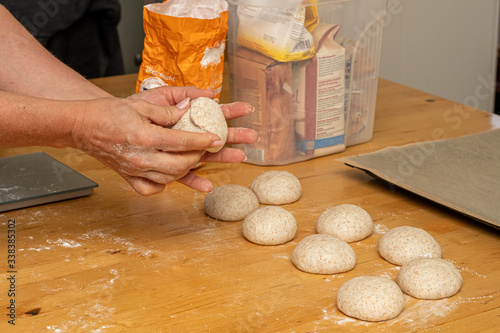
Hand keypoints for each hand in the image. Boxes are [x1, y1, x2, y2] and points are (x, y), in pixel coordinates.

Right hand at [72, 86, 257, 195]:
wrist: (81, 126)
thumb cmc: (108, 113)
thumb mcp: (140, 104)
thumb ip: (167, 110)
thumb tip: (189, 108)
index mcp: (145, 137)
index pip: (183, 142)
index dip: (203, 140)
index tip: (216, 138)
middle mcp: (140, 158)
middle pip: (180, 165)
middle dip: (197, 157)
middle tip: (204, 148)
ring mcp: (134, 170)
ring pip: (169, 179)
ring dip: (184, 170)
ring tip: (191, 159)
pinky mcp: (128, 177)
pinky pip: (151, 188)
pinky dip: (164, 184)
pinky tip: (170, 174)